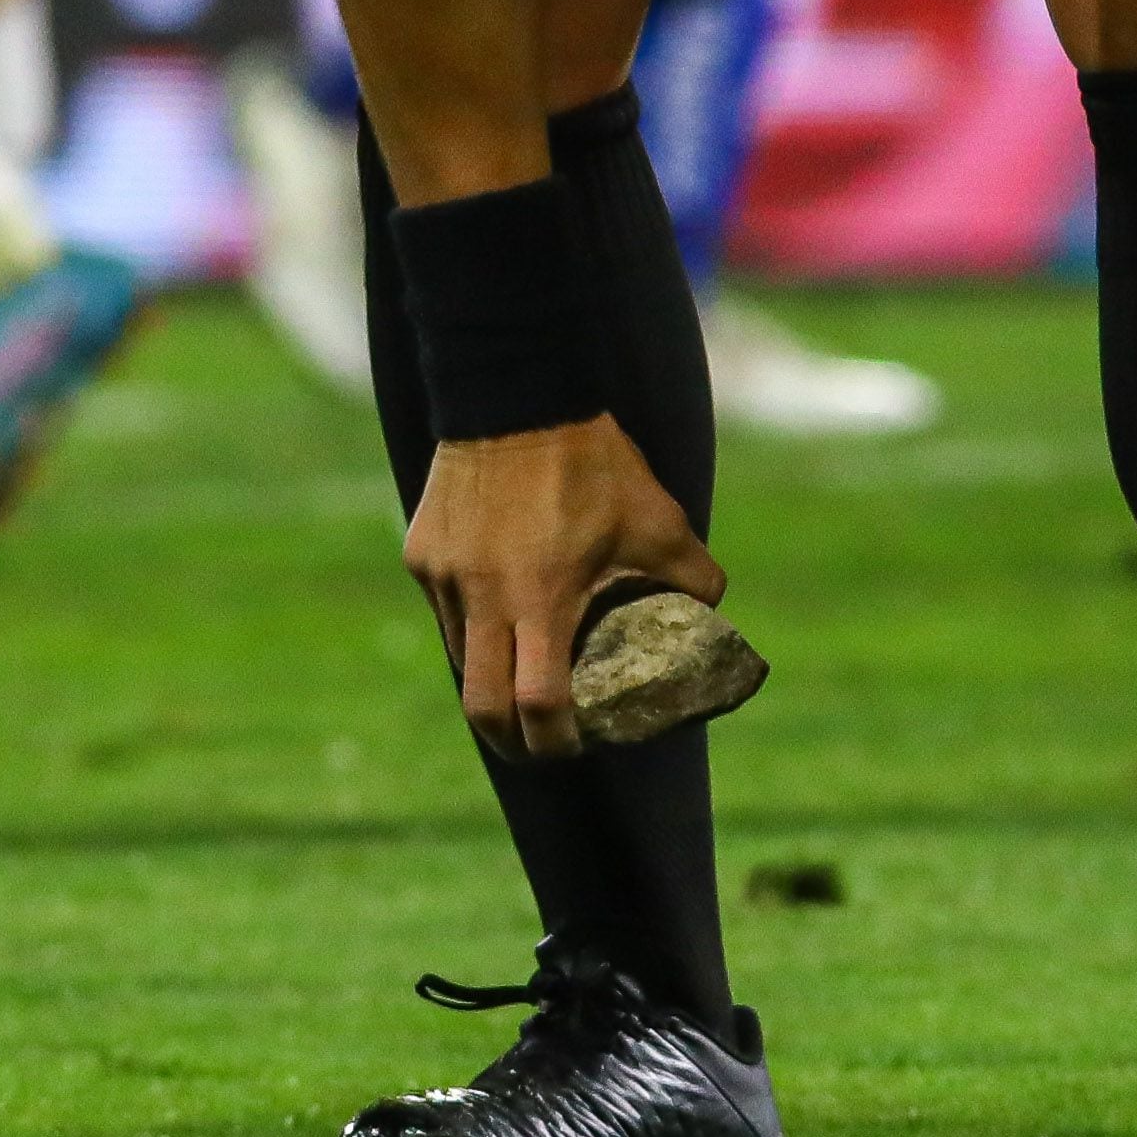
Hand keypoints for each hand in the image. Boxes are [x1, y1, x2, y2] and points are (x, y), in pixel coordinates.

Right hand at [405, 415, 720, 761]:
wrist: (516, 393)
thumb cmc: (593, 460)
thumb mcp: (660, 519)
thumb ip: (694, 576)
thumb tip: (714, 617)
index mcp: (543, 598)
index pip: (538, 705)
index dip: (556, 741)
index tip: (575, 744)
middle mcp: (484, 596)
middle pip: (481, 706)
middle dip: (509, 740)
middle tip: (537, 743)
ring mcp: (445, 576)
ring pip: (461, 657)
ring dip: (491, 678)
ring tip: (523, 669)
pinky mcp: (422, 553)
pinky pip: (446, 608)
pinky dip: (473, 622)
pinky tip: (500, 602)